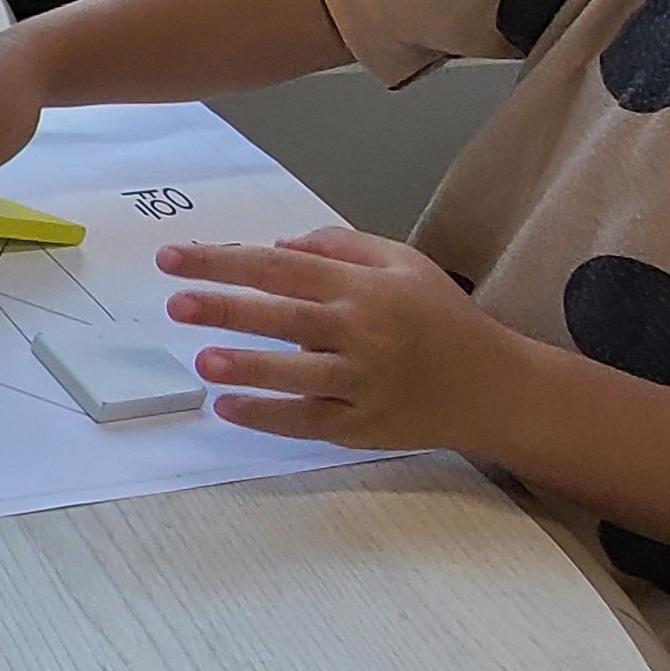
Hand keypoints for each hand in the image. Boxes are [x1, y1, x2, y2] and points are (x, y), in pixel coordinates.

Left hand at [156, 225, 522, 447]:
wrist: (496, 386)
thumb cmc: (442, 319)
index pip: (282, 268)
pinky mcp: (362, 425)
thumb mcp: (403, 263)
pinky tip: (227, 408)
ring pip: (298, 374)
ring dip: (249, 367)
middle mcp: (363, 332)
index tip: (173, 258)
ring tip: (203, 360)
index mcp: (365, 288)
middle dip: (227, 308)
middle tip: (176, 303)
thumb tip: (278, 245)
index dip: (224, 262)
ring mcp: (363, 382)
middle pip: (285, 317)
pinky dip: (267, 417)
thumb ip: (341, 246)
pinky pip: (307, 421)